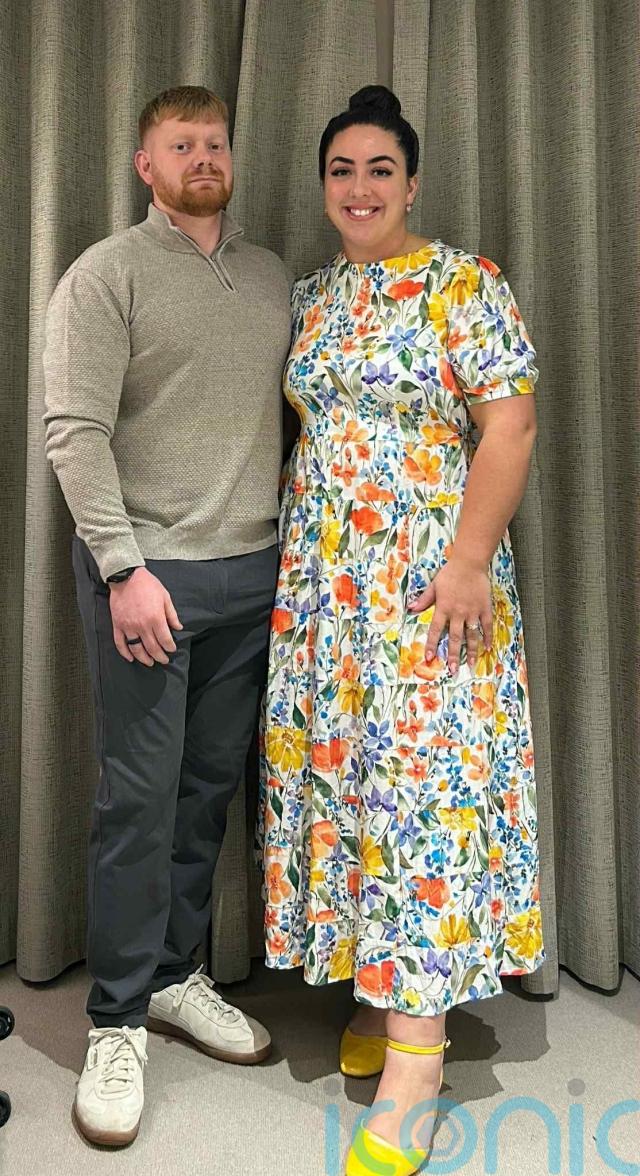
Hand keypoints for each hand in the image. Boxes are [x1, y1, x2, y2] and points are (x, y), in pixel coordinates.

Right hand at [109, 568, 182, 665]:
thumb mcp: (165, 597)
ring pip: (137, 649)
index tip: (172, 649)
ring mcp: (128, 626)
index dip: (170, 647)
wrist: (126, 576)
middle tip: (163, 660)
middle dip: (160, 656)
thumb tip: (178, 627)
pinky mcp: (117, 625)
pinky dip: (125, 653)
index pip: (165, 640)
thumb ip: (171, 614)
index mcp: (155, 618)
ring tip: (150, 662)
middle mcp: (142, 625)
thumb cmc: (147, 585)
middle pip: (152, 648)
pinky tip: (130, 658)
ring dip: (144, 658)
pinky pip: (120, 643)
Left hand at [407, 555, 492, 673]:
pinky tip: (487, 648)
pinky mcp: (485, 608)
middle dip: (454, 655)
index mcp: (443, 608)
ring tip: (471, 665)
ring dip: (472, 651)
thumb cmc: (450, 573)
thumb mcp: (434, 585)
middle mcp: (458, 612)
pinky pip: (487, 626)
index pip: (436, 630)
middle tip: (453, 670)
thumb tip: (410, 608)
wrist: (470, 563)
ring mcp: (472, 611)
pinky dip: (487, 637)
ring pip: (472, 635)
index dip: (433, 644)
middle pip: (455, 638)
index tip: (430, 658)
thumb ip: (424, 599)